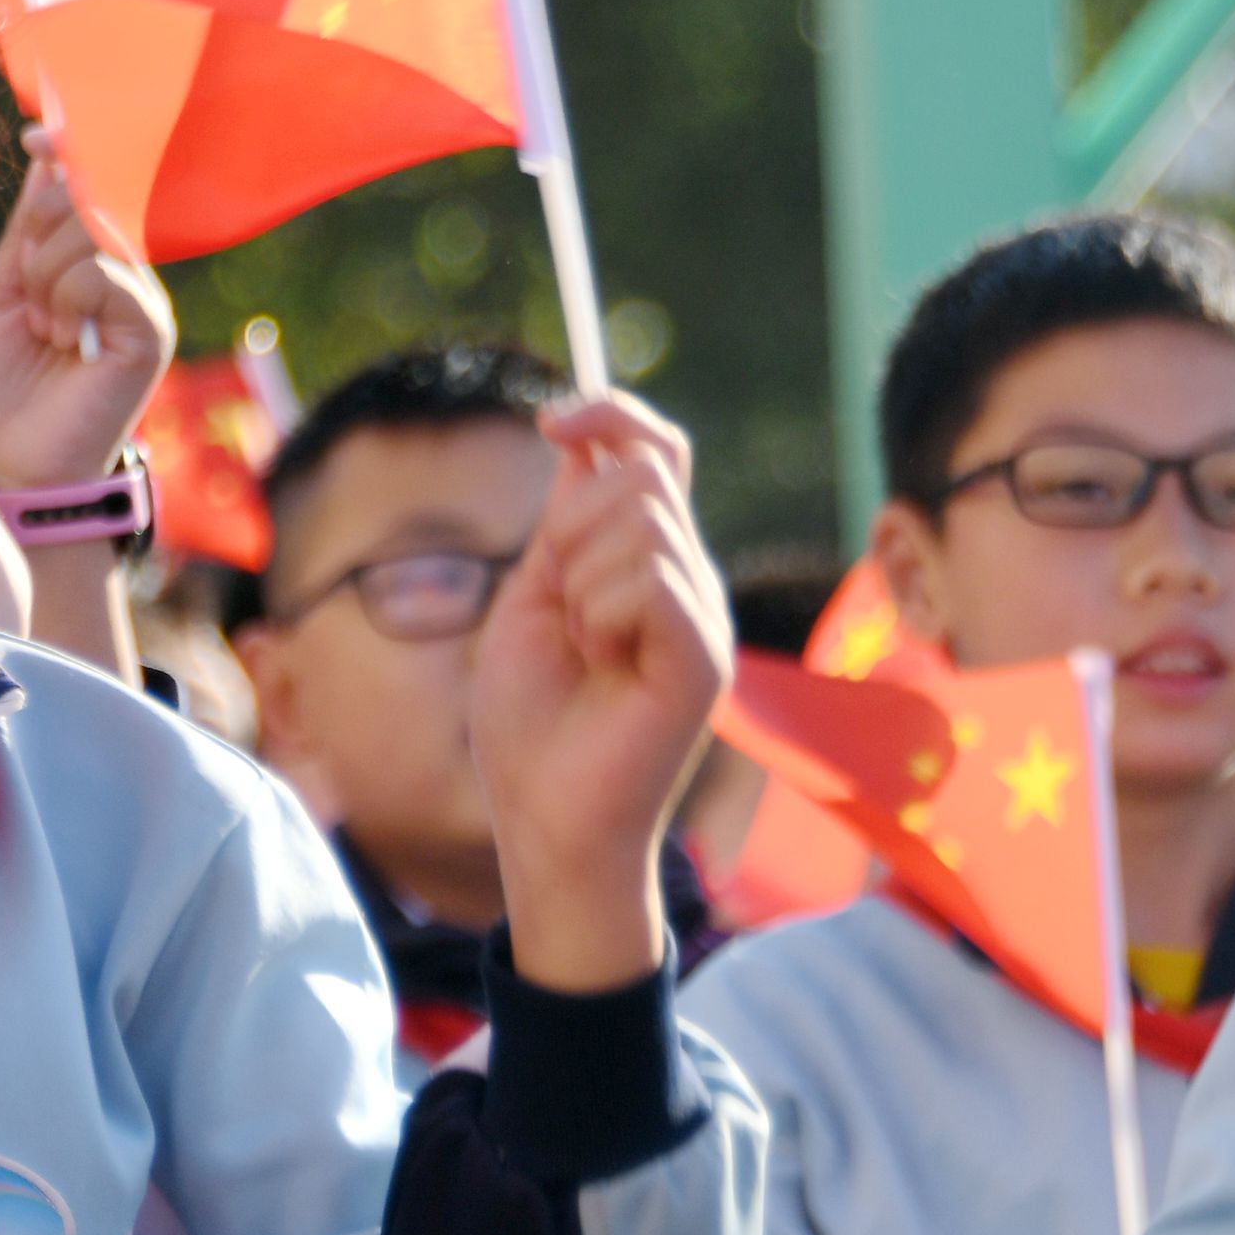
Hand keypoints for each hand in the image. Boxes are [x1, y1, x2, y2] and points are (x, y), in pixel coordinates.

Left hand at [0, 126, 175, 493]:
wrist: (5, 467)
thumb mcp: (2, 295)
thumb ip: (28, 231)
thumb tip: (46, 153)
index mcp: (95, 266)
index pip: (90, 187)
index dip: (66, 154)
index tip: (37, 134)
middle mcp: (128, 277)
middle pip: (84, 199)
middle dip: (38, 237)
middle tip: (31, 301)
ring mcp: (143, 301)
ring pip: (88, 231)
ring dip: (44, 275)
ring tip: (44, 328)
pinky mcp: (148, 328)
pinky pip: (102, 271)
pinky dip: (65, 297)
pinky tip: (60, 337)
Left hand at [466, 395, 731, 991]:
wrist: (544, 818)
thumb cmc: (531, 724)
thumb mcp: (531, 601)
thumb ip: (563, 526)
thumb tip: (582, 436)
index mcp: (649, 564)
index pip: (656, 453)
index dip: (612, 416)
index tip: (549, 421)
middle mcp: (688, 580)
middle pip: (640, 474)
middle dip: (572, 527)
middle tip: (563, 611)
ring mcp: (703, 616)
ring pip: (639, 521)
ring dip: (580, 582)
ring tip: (583, 649)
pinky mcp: (703, 656)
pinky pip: (653, 580)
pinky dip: (600, 613)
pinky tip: (601, 662)